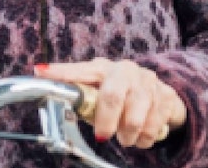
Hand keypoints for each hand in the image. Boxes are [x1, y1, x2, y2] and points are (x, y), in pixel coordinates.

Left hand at [36, 58, 184, 148]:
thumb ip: (81, 97)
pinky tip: (141, 138)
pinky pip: (155, 124)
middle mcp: (125, 70)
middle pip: (113, 95)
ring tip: (125, 139)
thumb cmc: (121, 94)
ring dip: (128, 134)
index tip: (41, 72)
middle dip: (106, 121)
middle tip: (102, 137)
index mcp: (102, 68)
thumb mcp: (99, 92)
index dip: (61, 72)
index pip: (79, 70)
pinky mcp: (166, 95)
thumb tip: (50, 94)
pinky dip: (145, 138)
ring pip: (137, 115)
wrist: (160, 94)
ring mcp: (147, 81)